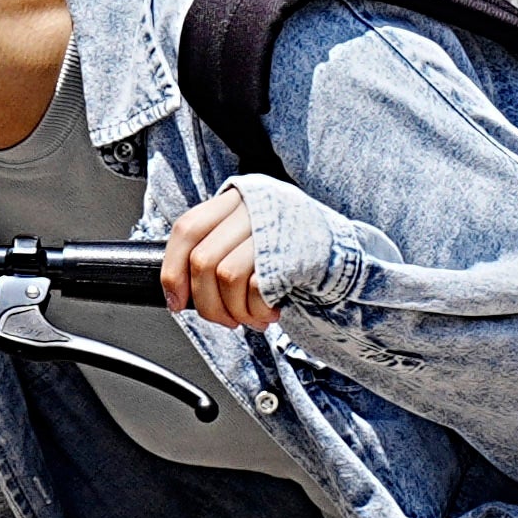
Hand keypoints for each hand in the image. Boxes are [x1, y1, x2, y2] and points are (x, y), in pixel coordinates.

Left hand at [158, 180, 279, 333]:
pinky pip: (255, 288)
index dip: (173, 271)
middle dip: (206, 303)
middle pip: (203, 260)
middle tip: (222, 320)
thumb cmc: (287, 249)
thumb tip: (178, 292)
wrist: (343, 252)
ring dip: (233, 310)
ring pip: (226, 276)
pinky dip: (255, 311)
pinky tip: (268, 313)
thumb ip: (216, 248)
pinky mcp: (294, 251)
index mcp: (235, 198)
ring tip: (248, 317)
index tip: (176, 302)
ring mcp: (274, 226)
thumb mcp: (248, 235)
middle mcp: (253, 206)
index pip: (187, 230)